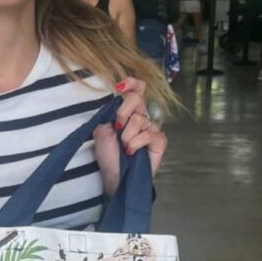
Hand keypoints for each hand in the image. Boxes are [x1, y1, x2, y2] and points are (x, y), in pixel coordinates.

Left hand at [93, 78, 166, 195]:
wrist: (116, 177)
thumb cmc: (109, 156)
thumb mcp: (102, 132)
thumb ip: (108, 115)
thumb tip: (115, 103)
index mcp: (128, 112)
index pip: (137, 90)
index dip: (132, 83)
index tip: (120, 86)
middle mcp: (141, 117)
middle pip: (137, 100)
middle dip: (122, 113)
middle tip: (117, 129)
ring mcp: (152, 129)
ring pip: (139, 119)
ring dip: (126, 135)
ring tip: (123, 147)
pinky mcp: (159, 141)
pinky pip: (148, 134)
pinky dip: (135, 143)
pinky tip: (131, 152)